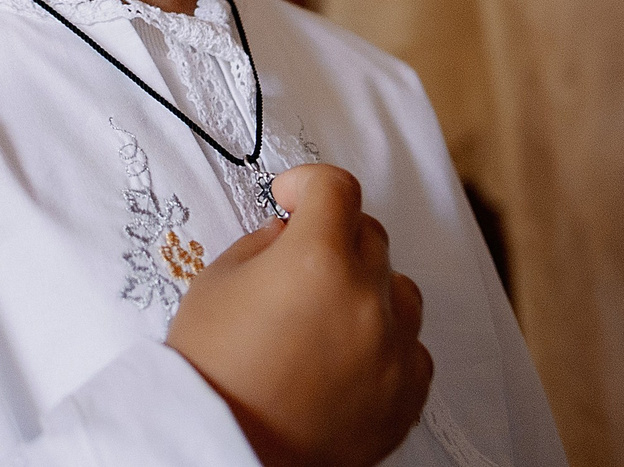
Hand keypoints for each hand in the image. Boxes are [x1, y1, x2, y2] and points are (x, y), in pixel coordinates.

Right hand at [168, 166, 430, 466]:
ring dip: (367, 290)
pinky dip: (385, 345)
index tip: (293, 198)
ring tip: (326, 318)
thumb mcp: (215, 283)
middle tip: (299, 263)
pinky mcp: (406, 395)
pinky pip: (412, 349)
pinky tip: (346, 359)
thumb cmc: (211, 371)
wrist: (225, 449)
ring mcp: (393, 349)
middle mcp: (366, 298)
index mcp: (317, 259)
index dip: (309, 184)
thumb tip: (289, 235)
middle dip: (335, 237)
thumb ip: (261, 245)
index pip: (336, 189)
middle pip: (370, 235)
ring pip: (398, 291)